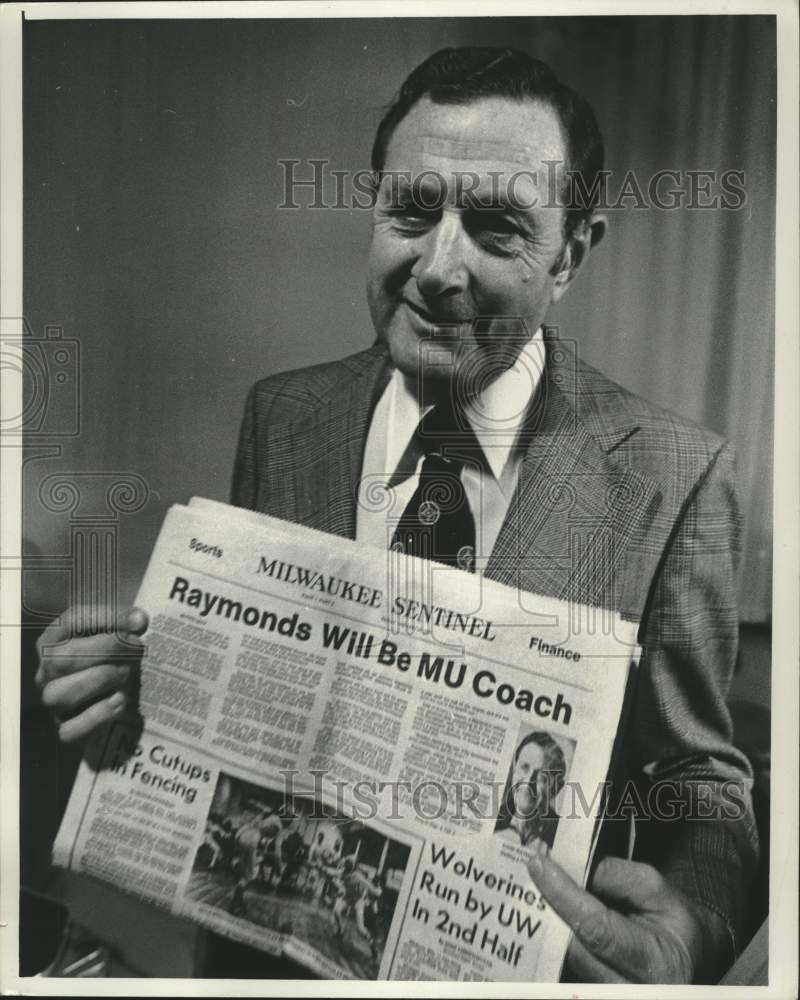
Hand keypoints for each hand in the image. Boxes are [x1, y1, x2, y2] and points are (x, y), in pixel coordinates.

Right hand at [35, 605, 148, 742]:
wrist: (120, 698)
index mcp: (55, 640)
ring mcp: (53, 703)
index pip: (70, 622)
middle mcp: (47, 672)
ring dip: (99, 679)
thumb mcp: (119, 635)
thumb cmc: (116, 658)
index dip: (105, 618)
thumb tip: (138, 620)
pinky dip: (97, 715)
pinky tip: (120, 700)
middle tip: (136, 647)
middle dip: (105, 650)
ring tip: (127, 672)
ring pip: (59, 695)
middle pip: (59, 660)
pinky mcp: (66, 730)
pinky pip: (71, 730)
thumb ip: (129, 623)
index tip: (137, 620)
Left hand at [528, 845, 730, 983]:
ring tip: (537, 884)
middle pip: (572, 947)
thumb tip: (574, 870)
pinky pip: (563, 967)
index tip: (539, 865)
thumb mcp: (657, 890)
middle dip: (549, 905)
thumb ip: (617, 877)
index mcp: (655, 963)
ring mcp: (608, 996)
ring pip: (563, 959)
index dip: (563, 895)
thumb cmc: (675, 922)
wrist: (687, 959)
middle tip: (533, 869)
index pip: (597, 929)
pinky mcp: (590, 992)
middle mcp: (630, 990)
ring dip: (547, 920)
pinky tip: (546, 909)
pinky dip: (552, 936)